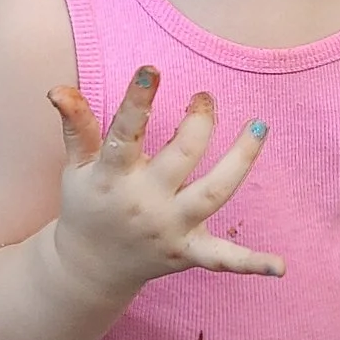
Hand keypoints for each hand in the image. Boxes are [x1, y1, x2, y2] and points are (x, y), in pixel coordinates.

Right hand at [48, 64, 280, 309]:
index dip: (137, 102)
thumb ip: (76, 125)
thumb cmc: (86, 204)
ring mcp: (170, 229)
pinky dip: (252, 264)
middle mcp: (144, 204)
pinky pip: (224, 260)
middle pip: (181, 159)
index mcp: (111, 177)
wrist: (88, 268)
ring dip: (240, 161)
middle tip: (204, 97)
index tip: (152, 70)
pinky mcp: (188, 253)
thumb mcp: (75, 166)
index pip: (124, 135)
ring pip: (213, 194)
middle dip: (198, 124)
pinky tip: (281, 267)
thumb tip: (59, 88)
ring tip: (259, 126)